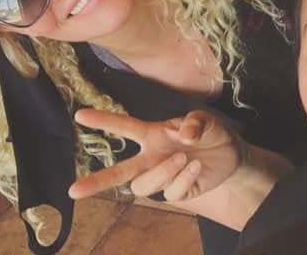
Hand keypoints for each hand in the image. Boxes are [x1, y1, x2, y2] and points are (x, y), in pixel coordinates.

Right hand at [69, 109, 242, 202]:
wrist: (232, 154)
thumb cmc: (210, 133)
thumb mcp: (206, 120)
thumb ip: (195, 123)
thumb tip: (183, 136)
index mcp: (153, 135)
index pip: (124, 127)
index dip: (103, 120)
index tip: (79, 114)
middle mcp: (152, 157)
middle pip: (119, 173)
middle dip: (97, 181)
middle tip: (73, 190)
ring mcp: (163, 176)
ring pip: (143, 185)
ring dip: (162, 171)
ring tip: (184, 157)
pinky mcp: (176, 192)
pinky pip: (170, 192)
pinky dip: (183, 178)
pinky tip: (195, 167)